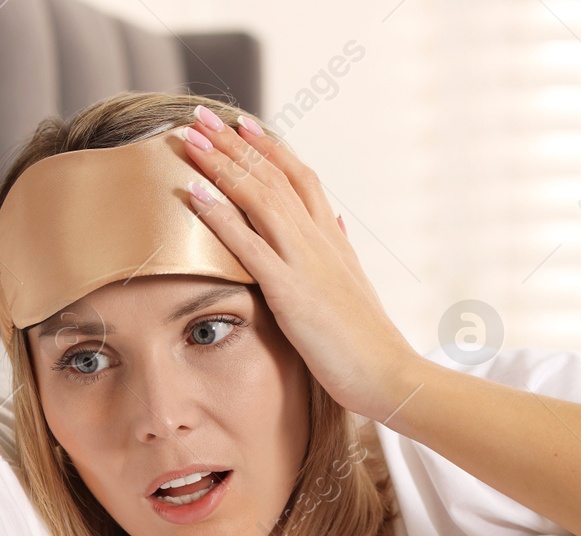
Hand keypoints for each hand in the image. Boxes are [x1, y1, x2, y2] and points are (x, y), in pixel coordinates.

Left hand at [178, 104, 422, 423]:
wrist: (391, 375)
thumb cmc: (369, 342)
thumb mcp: (354, 287)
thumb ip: (340, 253)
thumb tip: (335, 224)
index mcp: (333, 240)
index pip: (300, 177)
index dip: (269, 148)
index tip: (242, 123)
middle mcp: (320, 240)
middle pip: (273, 176)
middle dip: (234, 143)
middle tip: (201, 114)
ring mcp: (306, 263)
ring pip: (259, 197)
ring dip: (221, 164)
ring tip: (190, 138)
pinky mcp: (291, 292)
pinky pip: (249, 245)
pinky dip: (219, 215)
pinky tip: (193, 193)